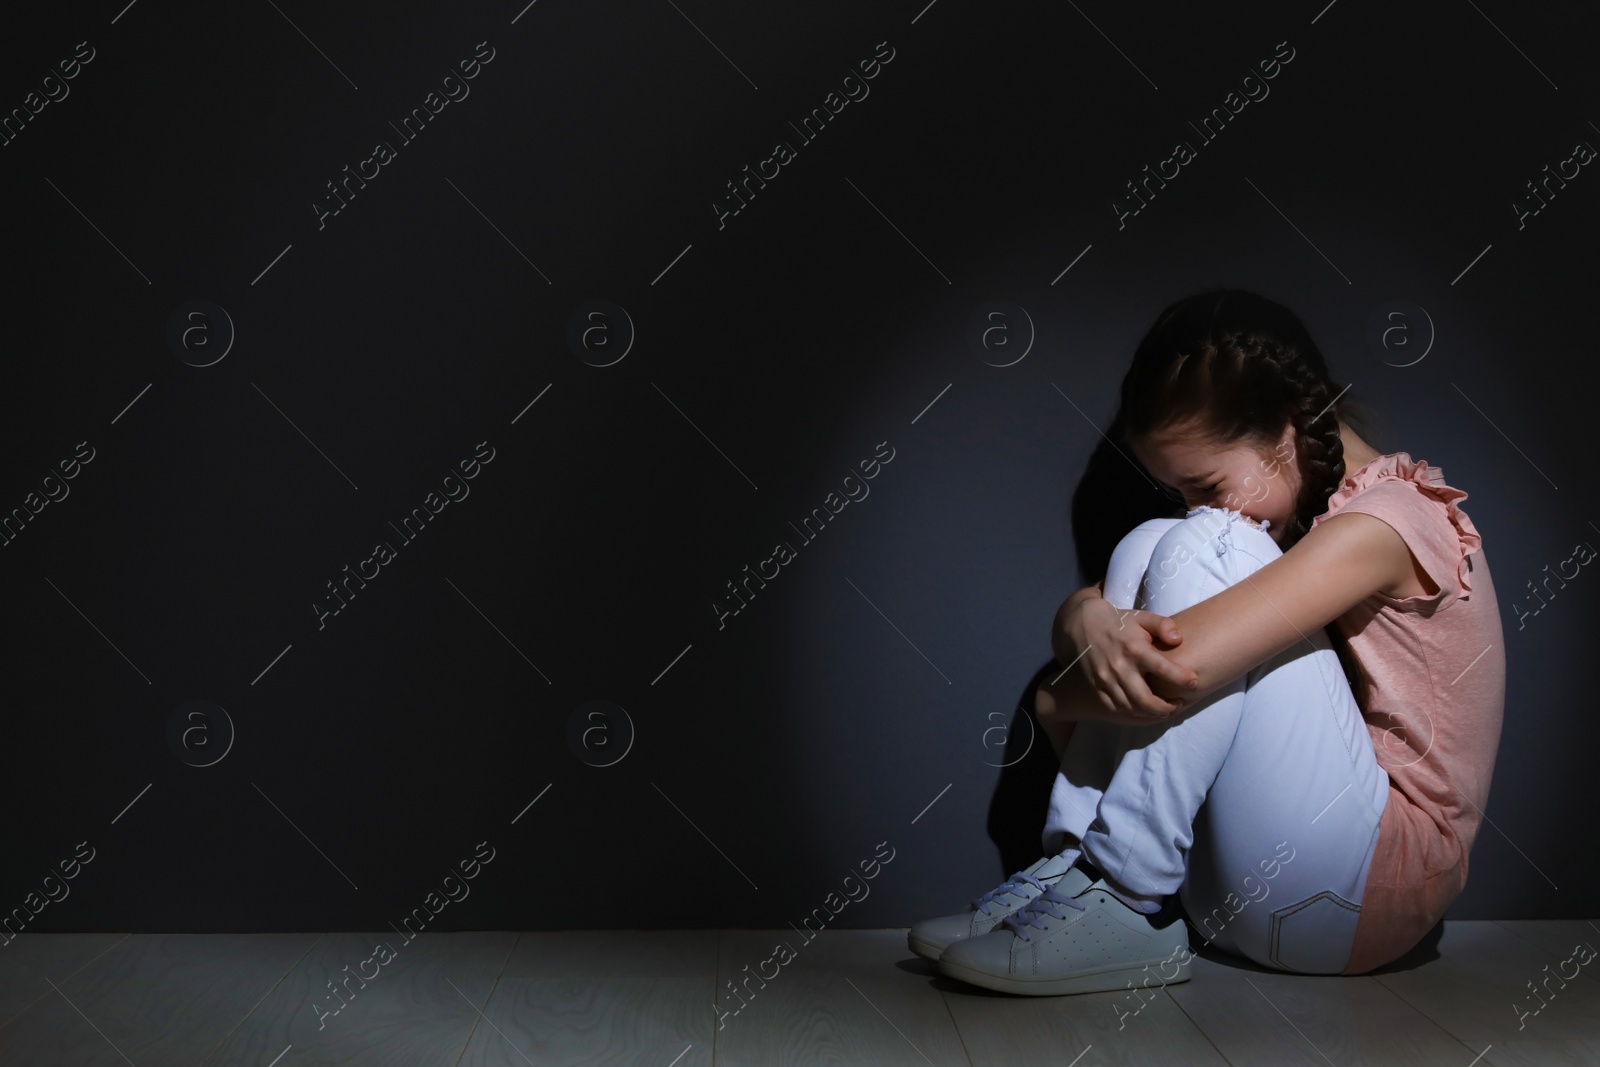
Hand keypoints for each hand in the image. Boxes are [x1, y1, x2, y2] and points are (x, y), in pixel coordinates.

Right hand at [1057, 594, 1198, 724]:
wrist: (1081, 624)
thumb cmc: (1118, 621)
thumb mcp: (1141, 617)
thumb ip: (1162, 625)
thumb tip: (1178, 639)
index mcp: (1133, 648)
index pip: (1163, 669)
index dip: (1182, 679)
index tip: (1194, 681)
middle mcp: (1118, 667)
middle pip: (1146, 700)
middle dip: (1167, 708)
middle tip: (1179, 704)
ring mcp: (1105, 680)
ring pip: (1132, 708)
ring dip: (1152, 713)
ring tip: (1165, 708)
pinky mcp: (1096, 687)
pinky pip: (1116, 708)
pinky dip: (1133, 713)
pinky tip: (1145, 709)